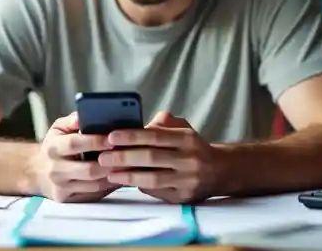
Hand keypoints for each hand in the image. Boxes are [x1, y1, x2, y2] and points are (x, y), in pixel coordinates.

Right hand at [30, 112, 119, 202]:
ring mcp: (62, 187)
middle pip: (88, 170)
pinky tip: (119, 176)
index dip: (95, 141)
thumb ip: (72, 120)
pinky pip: (94, 194)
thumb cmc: (54, 147)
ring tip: (128, 165)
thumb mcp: (58, 129)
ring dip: (114, 176)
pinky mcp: (69, 200)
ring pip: (94, 185)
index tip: (112, 138)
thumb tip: (83, 116)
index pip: (74, 144)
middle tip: (127, 154)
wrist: (38, 172)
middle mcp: (55, 170)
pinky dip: (109, 186)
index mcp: (53, 148)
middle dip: (110, 162)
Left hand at [99, 111, 217, 203]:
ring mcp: (187, 180)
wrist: (220, 171)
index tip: (111, 137)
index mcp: (187, 139)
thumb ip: (162, 124)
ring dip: (127, 176)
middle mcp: (189, 159)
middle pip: (151, 158)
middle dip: (123, 157)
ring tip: (109, 172)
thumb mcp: (183, 128)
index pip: (155, 136)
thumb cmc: (192, 147)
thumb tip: (137, 124)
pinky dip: (139, 186)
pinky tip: (124, 182)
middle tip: (102, 156)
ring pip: (152, 179)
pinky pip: (157, 192)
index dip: (131, 136)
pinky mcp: (183, 197)